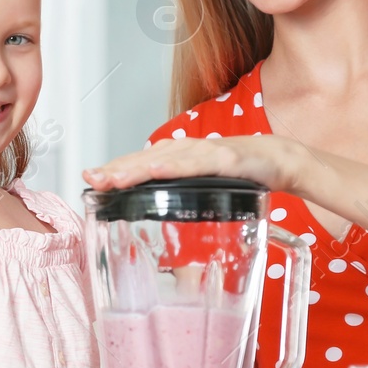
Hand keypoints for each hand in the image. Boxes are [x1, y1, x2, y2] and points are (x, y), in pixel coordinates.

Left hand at [82, 134, 307, 192]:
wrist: (279, 159)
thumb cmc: (238, 173)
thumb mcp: (201, 188)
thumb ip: (178, 196)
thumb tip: (152, 216)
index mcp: (177, 158)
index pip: (138, 162)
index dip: (113, 169)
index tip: (88, 179)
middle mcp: (186, 151)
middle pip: (144, 159)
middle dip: (115, 169)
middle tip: (91, 179)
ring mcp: (205, 153)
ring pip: (164, 160)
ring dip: (137, 168)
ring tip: (113, 179)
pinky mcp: (227, 159)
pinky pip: (198, 164)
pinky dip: (177, 168)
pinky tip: (160, 173)